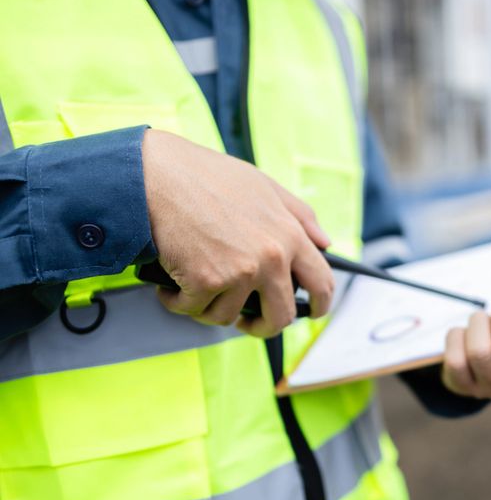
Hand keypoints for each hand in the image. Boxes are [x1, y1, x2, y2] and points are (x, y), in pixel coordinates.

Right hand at [142, 129, 334, 336]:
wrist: (157, 174)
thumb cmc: (207, 176)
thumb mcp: (264, 186)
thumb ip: (299, 215)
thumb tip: (324, 242)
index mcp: (290, 235)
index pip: (322, 283)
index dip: (320, 305)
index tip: (312, 312)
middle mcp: (271, 257)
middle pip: (279, 317)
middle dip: (262, 325)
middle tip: (248, 321)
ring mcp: (239, 272)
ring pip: (228, 317)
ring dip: (209, 307)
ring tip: (196, 283)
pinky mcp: (206, 282)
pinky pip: (194, 310)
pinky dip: (178, 301)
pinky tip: (172, 283)